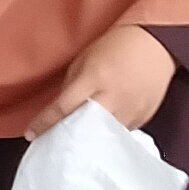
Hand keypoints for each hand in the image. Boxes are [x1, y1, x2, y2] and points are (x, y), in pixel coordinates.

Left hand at [32, 23, 177, 135]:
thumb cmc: (116, 46)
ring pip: (104, 137)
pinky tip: (103, 135)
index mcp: (94, 78)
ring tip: (77, 145)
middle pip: (85, 128)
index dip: (45, 122)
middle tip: (55, 144)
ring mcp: (131, 110)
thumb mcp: (86, 58)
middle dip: (68, 138)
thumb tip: (60, 110)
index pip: (64, 106)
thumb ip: (71, 85)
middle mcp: (113, 97)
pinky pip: (122, 133)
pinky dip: (110, 135)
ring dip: (89, 141)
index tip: (31, 134)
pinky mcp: (144, 117)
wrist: (157, 43)